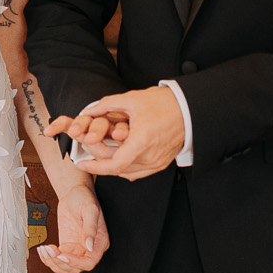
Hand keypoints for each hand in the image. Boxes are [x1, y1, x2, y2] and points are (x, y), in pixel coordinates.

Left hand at [37, 188, 106, 272]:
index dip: (75, 263)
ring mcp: (77, 249)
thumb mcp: (90, 210)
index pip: (89, 263)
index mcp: (99, 243)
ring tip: (45, 249)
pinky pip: (58, 260)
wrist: (74, 193)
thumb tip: (89, 246)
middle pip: (76, 268)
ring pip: (65, 268)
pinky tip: (43, 250)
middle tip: (50, 250)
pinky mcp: (67, 246)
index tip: (63, 255)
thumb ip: (91, 228)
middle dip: (60, 262)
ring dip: (53, 263)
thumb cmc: (85, 198)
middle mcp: (89, 249)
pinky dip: (49, 259)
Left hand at [57, 86, 185, 180]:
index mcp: (143, 141)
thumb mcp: (133, 99)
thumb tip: (88, 111)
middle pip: (117, 168)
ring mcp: (157, 162)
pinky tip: (117, 157)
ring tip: (100, 153)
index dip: (95, 167)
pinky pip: (138, 172)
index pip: (114, 164)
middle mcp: (151, 156)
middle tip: (88, 151)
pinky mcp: (161, 164)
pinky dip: (125, 167)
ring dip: (112, 165)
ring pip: (127, 172)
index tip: (82, 162)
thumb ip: (107, 105)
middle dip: (99, 161)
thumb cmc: (164, 103)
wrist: (189, 109)